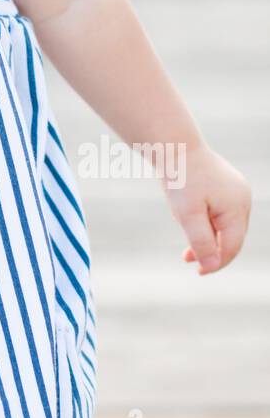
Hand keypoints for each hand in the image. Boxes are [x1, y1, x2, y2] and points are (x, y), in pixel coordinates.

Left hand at [161, 143, 250, 275]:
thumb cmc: (180, 179)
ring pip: (226, 225)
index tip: (197, 271)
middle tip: (187, 258)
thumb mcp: (188, 215)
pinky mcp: (228, 186)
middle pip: (232, 237)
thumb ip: (201, 242)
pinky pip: (222, 212)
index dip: (216, 263)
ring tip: (186, 246)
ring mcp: (237, 191)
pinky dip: (208, 222)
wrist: (175, 146)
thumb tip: (211, 267)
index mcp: (237, 207)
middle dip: (212, 251)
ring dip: (209, 238)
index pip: (231, 247)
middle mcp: (243, 199)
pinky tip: (191, 223)